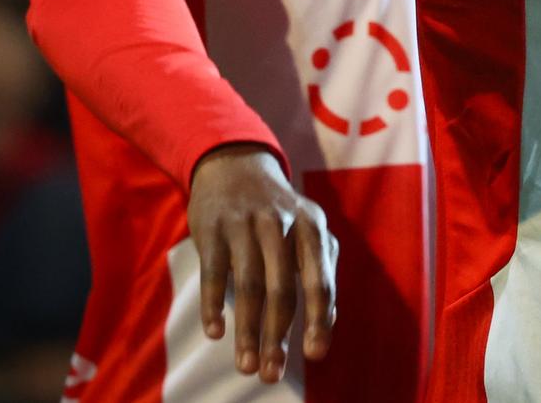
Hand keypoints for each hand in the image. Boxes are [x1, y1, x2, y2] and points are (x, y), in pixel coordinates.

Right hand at [187, 145, 337, 381]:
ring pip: (248, 285)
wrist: (235, 165)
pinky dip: (213, 304)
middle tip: (271, 376)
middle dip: (276, 335)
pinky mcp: (212, 228)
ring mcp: (244, 224)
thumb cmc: (278, 213)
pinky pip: (213, 272)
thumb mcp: (307, 231)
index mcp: (312, 227)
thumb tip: (328, 321)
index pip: (320, 279)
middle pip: (281, 289)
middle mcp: (280, 224)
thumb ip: (320, 271)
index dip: (319, 318)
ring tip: (246, 366)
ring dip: (246, 331)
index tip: (315, 354)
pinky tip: (215, 333)